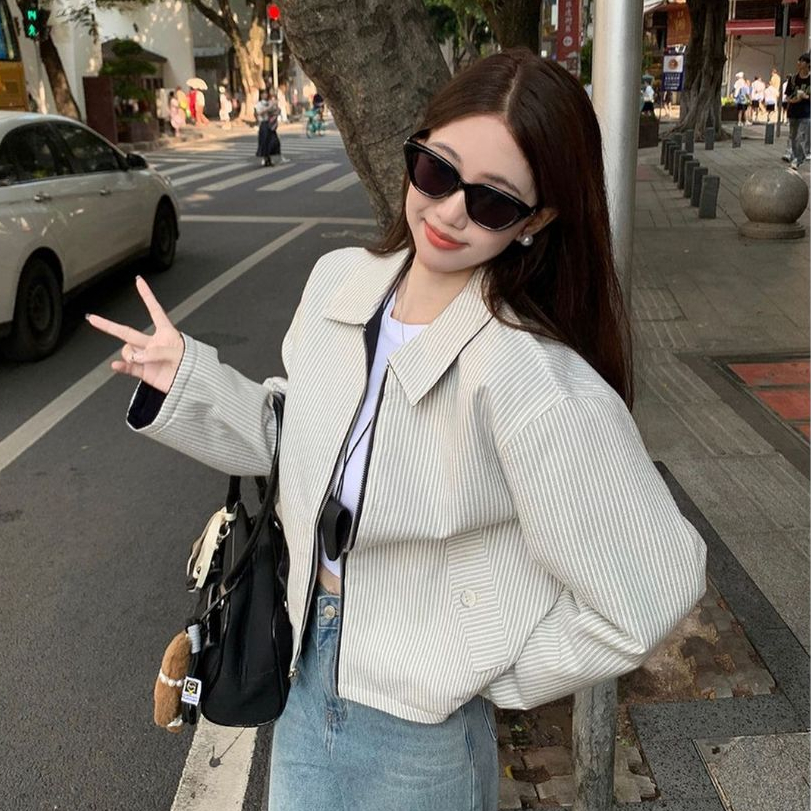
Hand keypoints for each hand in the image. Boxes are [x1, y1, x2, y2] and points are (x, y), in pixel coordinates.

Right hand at [86, 276, 183, 393]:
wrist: (193, 385)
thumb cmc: (193, 366)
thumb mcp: (178, 353)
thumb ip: (157, 352)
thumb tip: (138, 357)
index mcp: (166, 333)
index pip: (154, 310)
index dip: (147, 295)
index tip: (139, 282)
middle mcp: (154, 344)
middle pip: (127, 331)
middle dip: (109, 325)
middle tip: (93, 319)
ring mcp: (147, 358)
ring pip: (128, 351)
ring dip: (130, 356)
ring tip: (141, 361)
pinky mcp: (145, 372)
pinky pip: (128, 368)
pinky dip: (121, 367)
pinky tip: (116, 366)